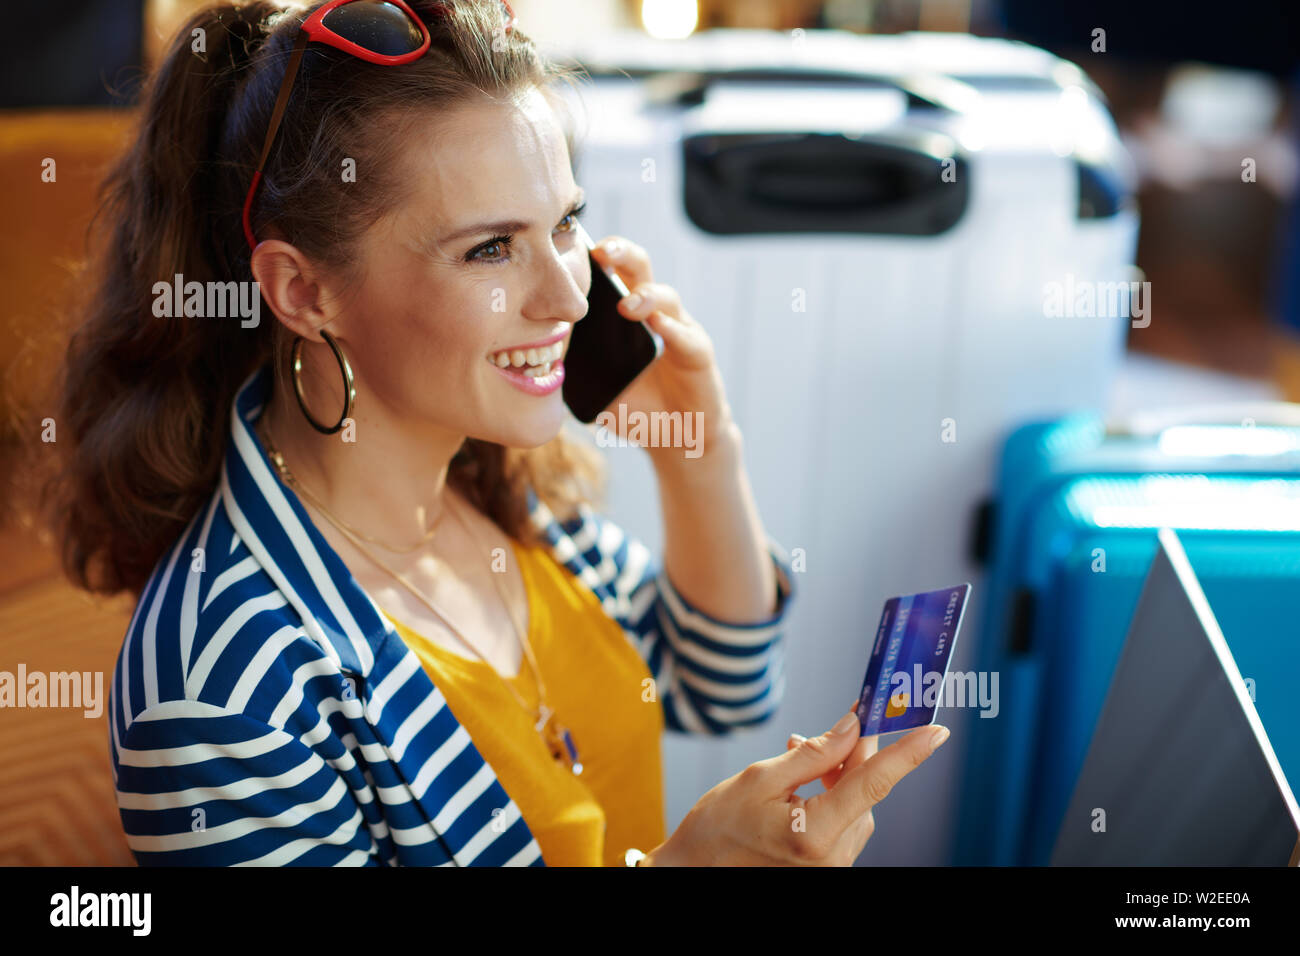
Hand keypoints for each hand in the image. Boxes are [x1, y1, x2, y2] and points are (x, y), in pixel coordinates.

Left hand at [589, 236, 735, 463]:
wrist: (677, 439)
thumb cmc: (637, 408)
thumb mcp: (598, 389)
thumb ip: (574, 373)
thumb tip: (535, 366)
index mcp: (628, 317)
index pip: (613, 274)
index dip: (597, 259)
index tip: (572, 249)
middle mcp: (656, 315)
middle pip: (640, 270)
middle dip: (622, 253)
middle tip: (601, 252)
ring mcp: (680, 332)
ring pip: (667, 298)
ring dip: (645, 297)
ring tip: (626, 306)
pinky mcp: (698, 356)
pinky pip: (686, 338)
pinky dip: (672, 330)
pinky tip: (657, 327)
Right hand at [641, 707, 948, 865]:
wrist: (694, 871)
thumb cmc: (717, 827)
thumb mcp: (759, 778)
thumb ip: (813, 754)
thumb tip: (854, 726)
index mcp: (814, 835)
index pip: (871, 784)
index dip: (906, 754)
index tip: (936, 730)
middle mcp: (831, 858)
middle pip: (864, 791)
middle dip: (856, 752)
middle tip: (849, 716)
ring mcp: (831, 867)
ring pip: (856, 804)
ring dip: (839, 773)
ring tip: (800, 752)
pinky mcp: (826, 866)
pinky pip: (843, 821)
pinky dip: (831, 794)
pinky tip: (803, 780)